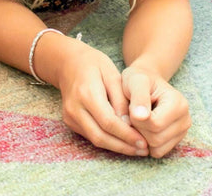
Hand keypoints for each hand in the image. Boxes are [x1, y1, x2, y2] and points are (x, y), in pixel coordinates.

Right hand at [56, 40, 148, 156]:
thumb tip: (129, 124)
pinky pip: (90, 135)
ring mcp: (70, 116)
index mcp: (87, 93)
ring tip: (136, 149)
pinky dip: (107, 140)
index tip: (143, 141)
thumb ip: (120, 99)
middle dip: (123, 146)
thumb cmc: (93, 64)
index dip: (126, 135)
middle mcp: (75, 108)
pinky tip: (122, 141)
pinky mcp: (70, 121)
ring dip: (116, 147)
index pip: (108, 121)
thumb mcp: (112, 73)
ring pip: (95, 139)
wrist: (68, 62)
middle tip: (143, 150)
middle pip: (100, 136)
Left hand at [121, 65, 190, 157]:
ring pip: (157, 148)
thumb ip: (139, 97)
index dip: (137, 119)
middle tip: (134, 112)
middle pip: (156, 139)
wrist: (146, 82)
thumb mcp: (135, 81)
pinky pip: (158, 152)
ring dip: (142, 136)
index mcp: (179, 103)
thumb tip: (141, 116)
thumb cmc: (139, 80)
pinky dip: (147, 143)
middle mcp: (185, 119)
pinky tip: (144, 127)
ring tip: (140, 118)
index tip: (132, 105)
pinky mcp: (176, 141)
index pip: (155, 124)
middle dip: (139, 129)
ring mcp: (182, 132)